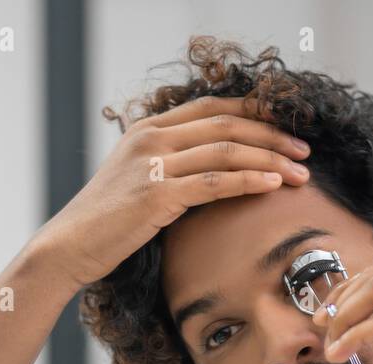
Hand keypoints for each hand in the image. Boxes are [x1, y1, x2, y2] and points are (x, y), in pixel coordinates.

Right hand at [34, 95, 311, 287]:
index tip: (286, 129)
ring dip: (270, 160)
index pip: (212, 108)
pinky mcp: (156, 194)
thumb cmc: (104, 225)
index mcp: (147, 129)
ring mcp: (153, 164)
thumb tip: (209, 176)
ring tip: (300, 173)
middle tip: (305, 151)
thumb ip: (168, 169)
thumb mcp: (135, 183)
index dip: (254, 114)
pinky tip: (273, 185)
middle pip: (227, 125)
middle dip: (273, 137)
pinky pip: (214, 182)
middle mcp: (151, 138)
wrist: (68, 247)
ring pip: (227, 151)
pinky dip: (249, 181)